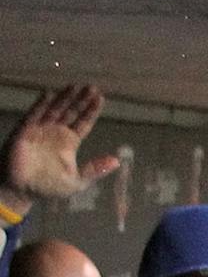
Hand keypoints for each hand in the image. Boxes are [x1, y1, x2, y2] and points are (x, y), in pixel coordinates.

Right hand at [0, 85, 120, 216]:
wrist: (22, 191)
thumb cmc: (48, 187)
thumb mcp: (77, 181)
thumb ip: (95, 169)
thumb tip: (117, 161)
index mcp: (69, 142)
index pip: (83, 122)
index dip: (91, 110)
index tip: (100, 98)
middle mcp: (56, 132)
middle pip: (71, 112)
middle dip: (80, 100)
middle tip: (92, 87)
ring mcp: (40, 130)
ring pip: (55, 109)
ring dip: (64, 98)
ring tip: (75, 85)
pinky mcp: (25, 131)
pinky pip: (34, 115)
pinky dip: (41, 104)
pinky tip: (50, 94)